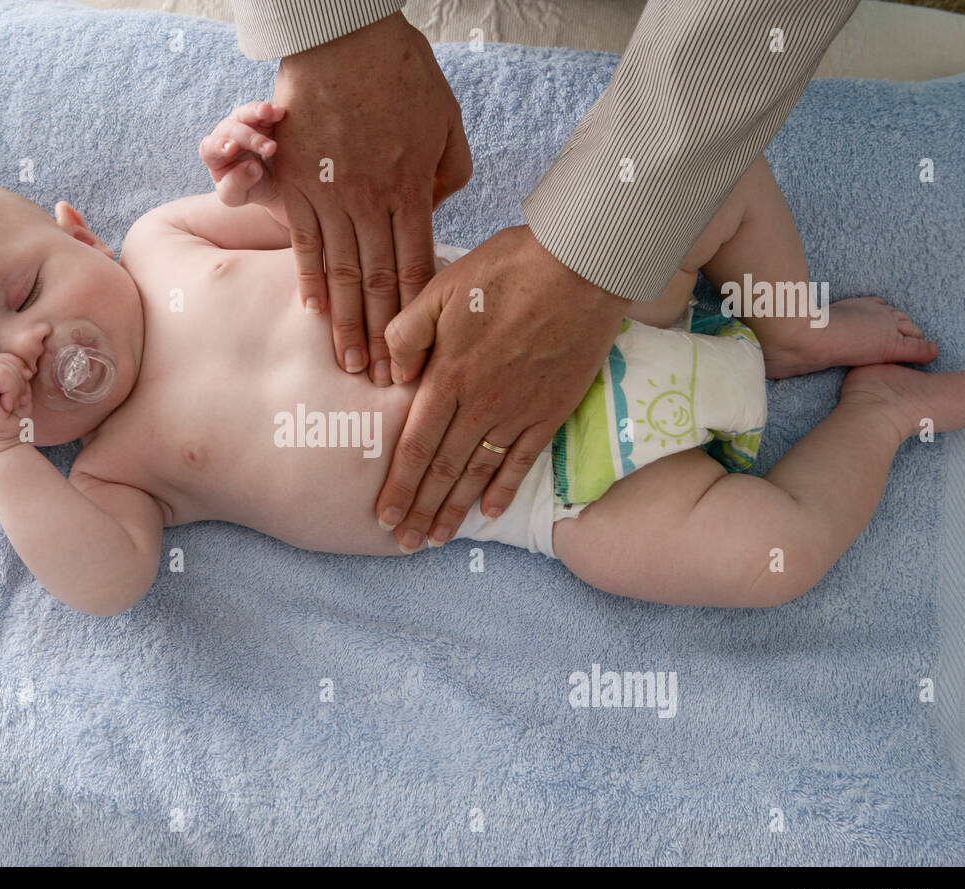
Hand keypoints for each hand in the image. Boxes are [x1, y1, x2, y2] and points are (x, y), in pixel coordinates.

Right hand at [0, 352, 35, 455]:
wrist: (4, 446)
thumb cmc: (11, 422)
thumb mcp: (16, 392)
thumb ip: (15, 374)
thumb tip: (24, 367)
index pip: (0, 359)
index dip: (16, 370)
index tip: (20, 393)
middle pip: (1, 359)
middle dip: (18, 379)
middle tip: (15, 402)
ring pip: (2, 366)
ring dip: (15, 387)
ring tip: (10, 405)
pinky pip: (0, 374)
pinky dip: (11, 390)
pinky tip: (6, 406)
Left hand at [199, 100, 287, 225]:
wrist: (271, 184)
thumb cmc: (248, 190)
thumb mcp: (236, 197)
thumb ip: (236, 186)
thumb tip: (251, 167)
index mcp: (213, 155)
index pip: (210, 146)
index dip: (219, 145)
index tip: (232, 148)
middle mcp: (226, 135)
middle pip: (231, 128)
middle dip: (251, 137)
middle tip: (271, 148)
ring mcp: (244, 124)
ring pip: (245, 112)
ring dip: (258, 112)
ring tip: (272, 112)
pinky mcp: (262, 120)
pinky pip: (265, 111)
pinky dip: (272, 111)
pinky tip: (281, 112)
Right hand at [272, 12, 472, 384]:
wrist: (343, 33)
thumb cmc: (402, 74)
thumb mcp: (445, 125)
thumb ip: (444, 178)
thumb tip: (435, 212)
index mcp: (409, 191)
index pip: (414, 271)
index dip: (412, 320)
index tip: (412, 357)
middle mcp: (368, 202)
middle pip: (377, 285)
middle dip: (379, 340)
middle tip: (380, 383)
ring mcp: (329, 195)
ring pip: (339, 273)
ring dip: (343, 324)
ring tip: (345, 365)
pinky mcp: (296, 182)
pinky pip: (301, 242)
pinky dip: (308, 280)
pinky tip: (313, 313)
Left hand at [376, 226, 629, 550]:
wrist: (581, 267)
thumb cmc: (506, 270)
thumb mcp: (439, 288)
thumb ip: (406, 334)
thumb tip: (389, 377)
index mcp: (448, 377)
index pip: (416, 447)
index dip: (399, 487)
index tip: (384, 517)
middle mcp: (480, 405)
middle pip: (444, 471)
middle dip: (421, 511)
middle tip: (406, 544)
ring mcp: (518, 412)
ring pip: (479, 473)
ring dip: (456, 510)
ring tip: (438, 538)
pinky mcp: (551, 410)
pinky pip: (522, 461)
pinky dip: (503, 489)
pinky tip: (489, 513)